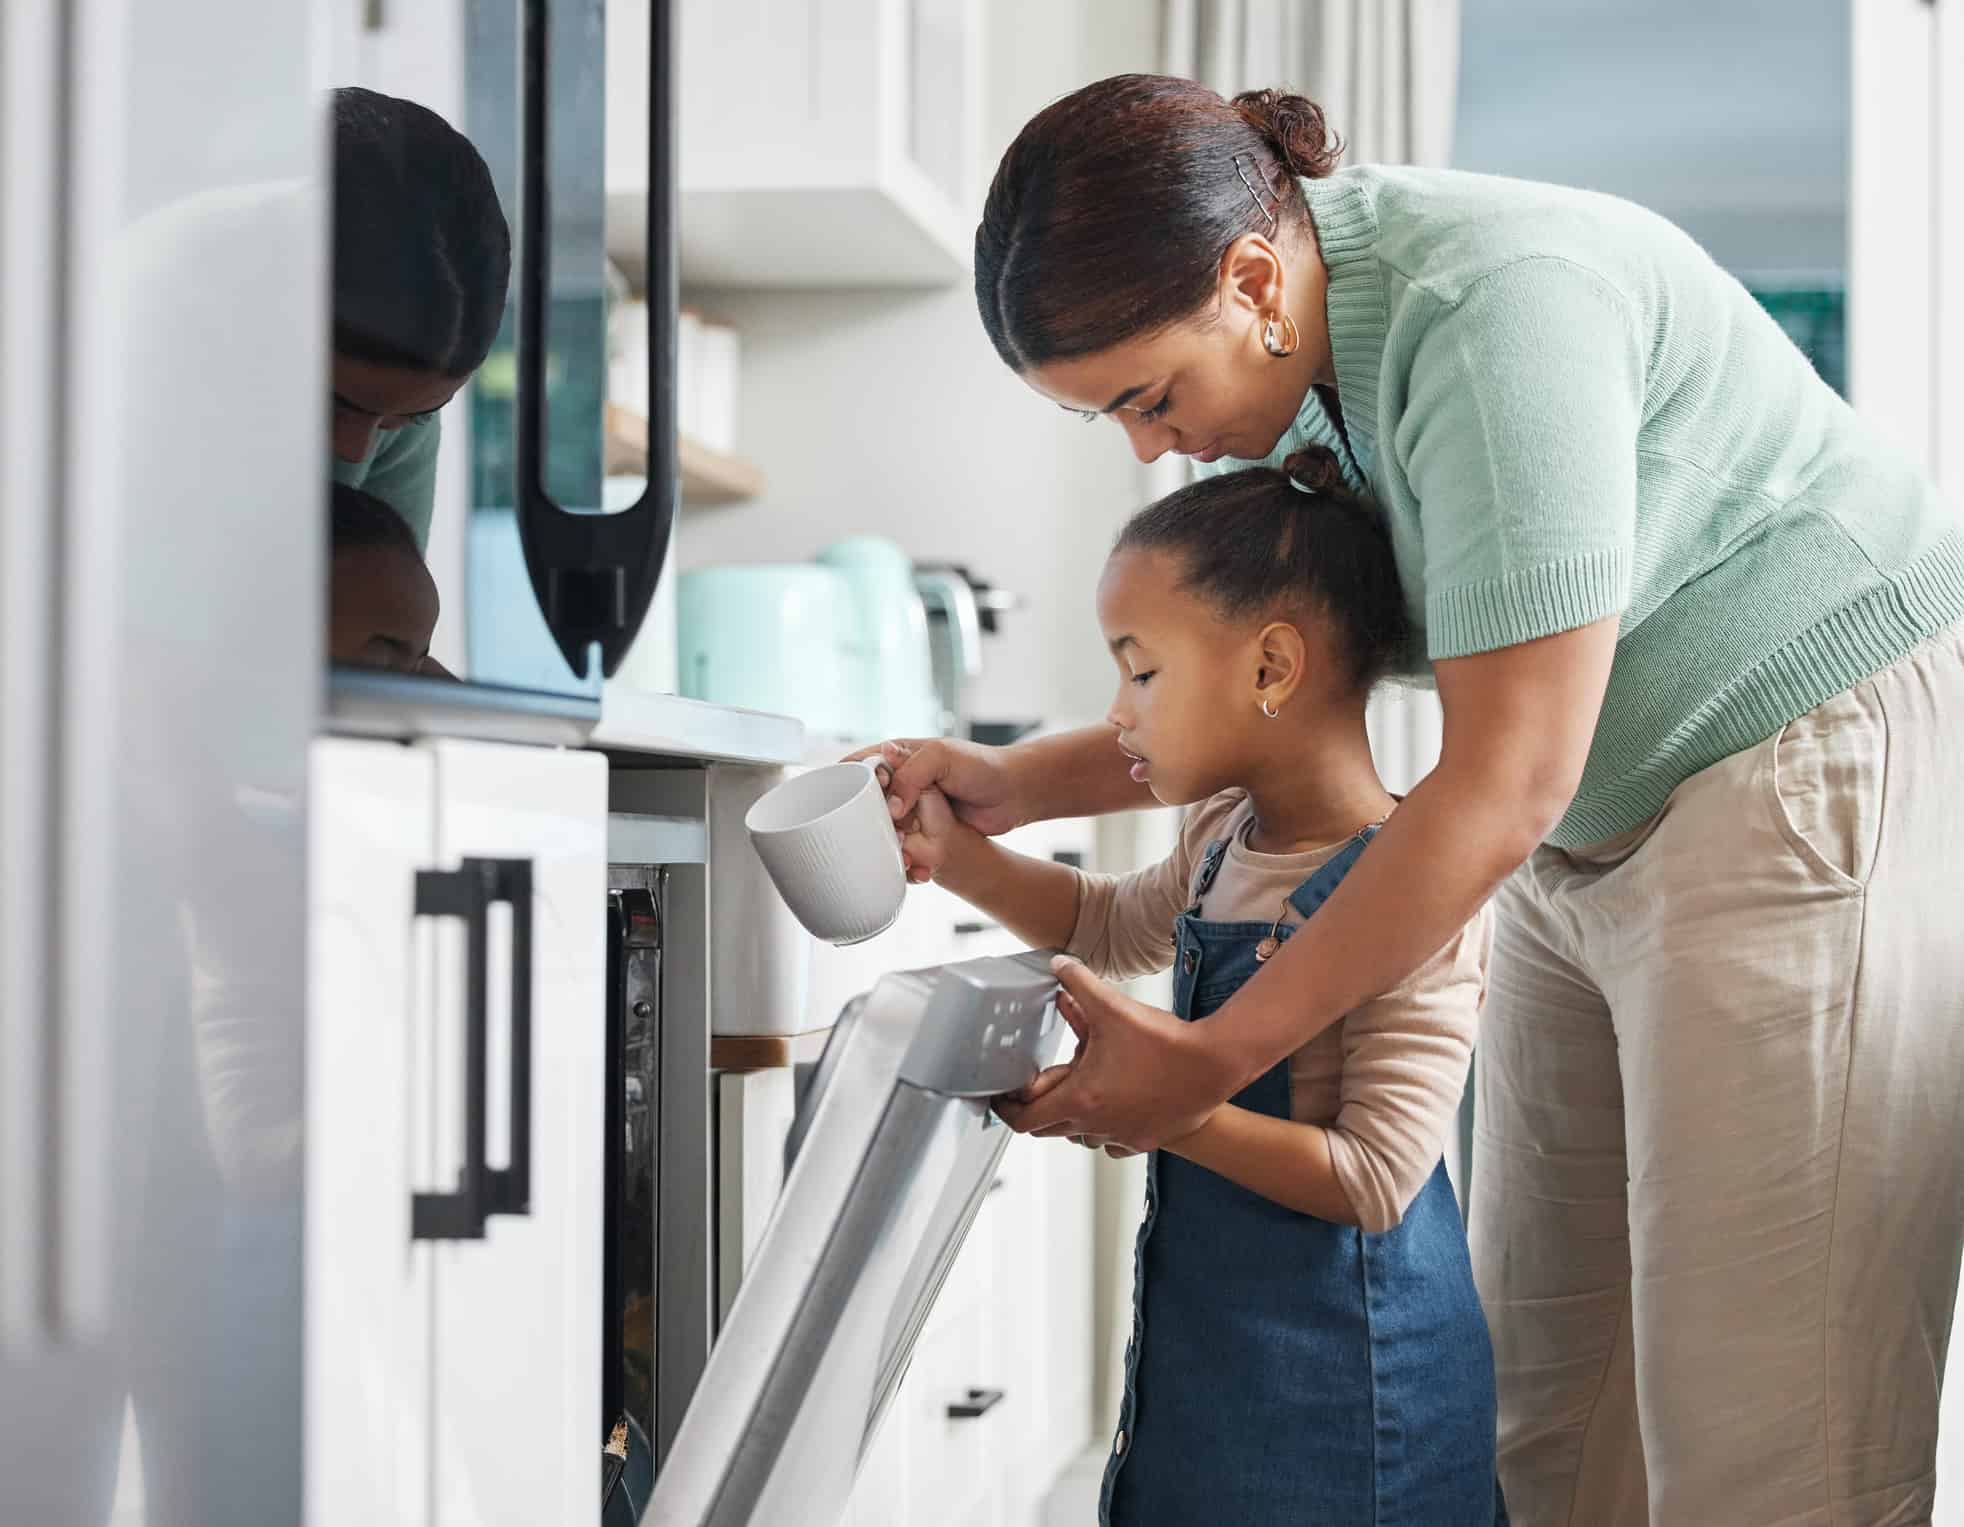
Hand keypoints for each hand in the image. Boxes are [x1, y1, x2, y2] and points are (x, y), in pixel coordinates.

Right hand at [844, 737, 1027, 878]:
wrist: (1014, 793)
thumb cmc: (982, 767)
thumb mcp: (943, 757)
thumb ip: (911, 774)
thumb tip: (890, 804)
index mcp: (899, 756)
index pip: (859, 766)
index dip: (853, 782)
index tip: (861, 800)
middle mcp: (901, 782)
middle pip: (867, 804)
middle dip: (869, 821)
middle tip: (887, 833)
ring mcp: (911, 808)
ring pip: (884, 829)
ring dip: (887, 844)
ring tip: (903, 853)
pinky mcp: (924, 831)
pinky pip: (905, 846)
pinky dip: (905, 857)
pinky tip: (913, 866)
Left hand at [994, 956, 1235, 1151]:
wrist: (1215, 1065)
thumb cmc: (1165, 1042)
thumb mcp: (1113, 1006)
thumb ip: (1079, 983)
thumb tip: (1058, 964)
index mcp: (1081, 1099)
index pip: (1025, 1120)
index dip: (1007, 1108)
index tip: (1004, 1096)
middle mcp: (1096, 1125)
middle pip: (1048, 1129)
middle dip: (1038, 1107)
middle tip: (1037, 1085)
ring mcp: (1121, 1136)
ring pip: (1080, 1136)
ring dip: (1071, 1116)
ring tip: (1077, 1086)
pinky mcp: (1145, 1140)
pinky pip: (1110, 1143)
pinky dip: (1102, 1128)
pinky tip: (1111, 1104)